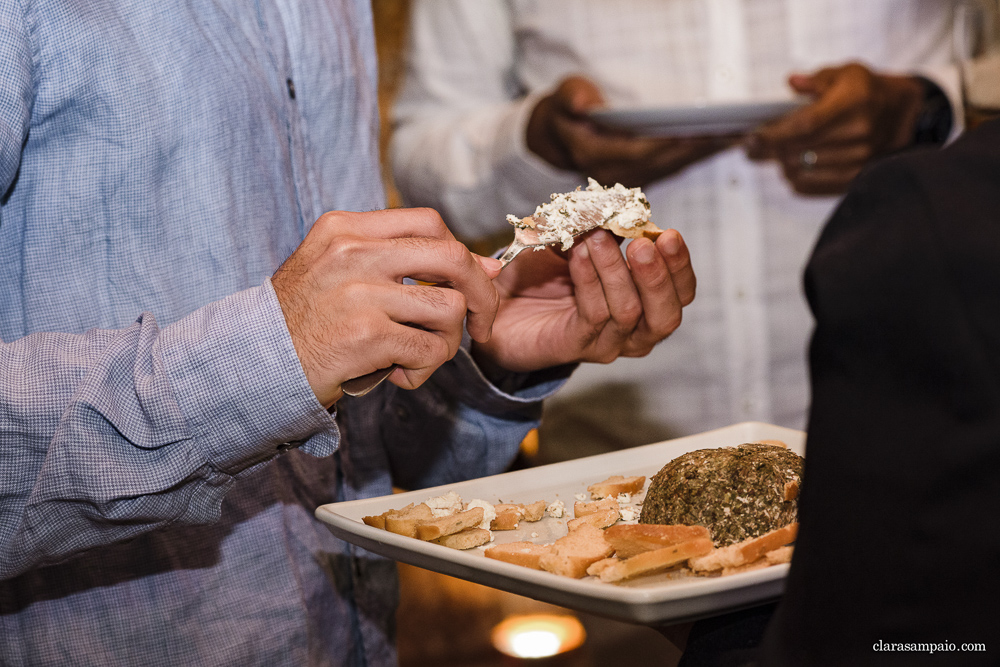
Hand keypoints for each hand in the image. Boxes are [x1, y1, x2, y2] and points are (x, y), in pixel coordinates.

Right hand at [272, 208, 501, 406]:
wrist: (255, 365)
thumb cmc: (303, 322)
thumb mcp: (338, 271)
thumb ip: (400, 261)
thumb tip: (485, 266)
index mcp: (345, 229)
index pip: (428, 222)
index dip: (463, 254)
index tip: (473, 282)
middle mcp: (352, 253)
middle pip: (452, 258)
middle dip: (480, 295)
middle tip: (481, 324)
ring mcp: (360, 293)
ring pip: (449, 310)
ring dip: (445, 343)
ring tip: (417, 356)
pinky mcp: (367, 336)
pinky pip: (430, 351)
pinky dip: (423, 370)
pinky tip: (397, 374)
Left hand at [472, 228, 694, 373]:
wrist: (497, 303)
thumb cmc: (541, 275)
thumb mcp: (576, 242)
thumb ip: (601, 229)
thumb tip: (619, 208)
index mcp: (645, 305)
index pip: (680, 294)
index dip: (680, 266)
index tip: (669, 235)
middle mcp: (633, 331)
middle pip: (666, 316)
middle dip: (658, 277)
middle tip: (643, 244)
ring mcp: (605, 343)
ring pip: (627, 313)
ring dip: (615, 271)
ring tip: (598, 239)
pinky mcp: (575, 347)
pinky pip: (592, 315)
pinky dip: (589, 281)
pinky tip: (579, 255)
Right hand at [527, 76, 733, 186]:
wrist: (557, 138)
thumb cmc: (563, 112)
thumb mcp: (560, 98)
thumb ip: (572, 98)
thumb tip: (584, 104)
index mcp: (593, 156)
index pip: (636, 153)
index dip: (667, 145)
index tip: (695, 133)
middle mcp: (612, 176)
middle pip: (661, 163)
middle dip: (695, 149)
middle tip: (728, 132)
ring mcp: (626, 182)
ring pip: (671, 168)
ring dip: (702, 154)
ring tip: (734, 135)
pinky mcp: (639, 179)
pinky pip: (672, 168)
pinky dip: (696, 155)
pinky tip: (720, 142)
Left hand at [746, 62, 923, 194]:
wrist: (905, 115)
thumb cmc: (871, 93)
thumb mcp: (847, 73)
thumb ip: (816, 80)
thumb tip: (792, 83)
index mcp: (853, 103)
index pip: (805, 125)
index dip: (774, 134)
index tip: (752, 138)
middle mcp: (858, 133)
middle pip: (798, 150)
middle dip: (770, 149)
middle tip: (754, 145)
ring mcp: (858, 159)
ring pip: (802, 170)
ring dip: (782, 163)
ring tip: (777, 151)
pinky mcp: (855, 177)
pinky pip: (812, 186)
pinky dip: (795, 177)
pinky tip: (792, 165)